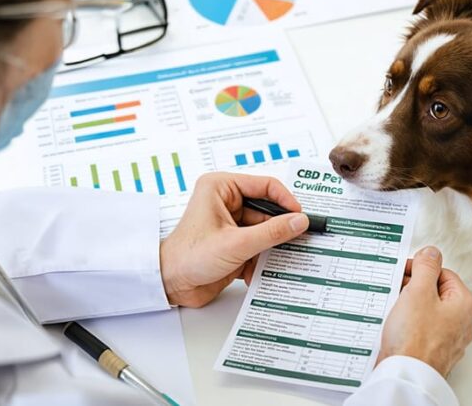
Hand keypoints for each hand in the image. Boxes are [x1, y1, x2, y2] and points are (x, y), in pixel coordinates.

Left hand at [159, 173, 308, 307]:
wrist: (170, 285)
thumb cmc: (188, 257)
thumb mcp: (236, 244)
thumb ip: (272, 232)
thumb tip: (299, 222)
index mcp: (221, 188)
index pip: (265, 185)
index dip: (286, 201)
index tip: (301, 217)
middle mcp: (226, 202)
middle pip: (268, 210)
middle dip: (281, 229)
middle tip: (302, 240)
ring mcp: (231, 224)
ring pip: (265, 231)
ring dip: (272, 247)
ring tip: (285, 258)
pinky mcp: (234, 243)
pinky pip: (259, 246)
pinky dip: (263, 259)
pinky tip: (262, 272)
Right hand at [378, 247, 471, 376]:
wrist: (405, 375)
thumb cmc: (414, 340)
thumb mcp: (418, 291)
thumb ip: (426, 267)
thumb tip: (432, 252)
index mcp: (463, 304)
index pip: (443, 274)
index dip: (421, 269)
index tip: (405, 272)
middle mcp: (460, 322)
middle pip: (435, 292)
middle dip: (413, 288)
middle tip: (397, 291)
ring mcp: (447, 339)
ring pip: (426, 311)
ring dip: (408, 307)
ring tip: (395, 311)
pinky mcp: (432, 350)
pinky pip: (420, 329)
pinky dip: (408, 324)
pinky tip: (396, 327)